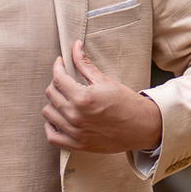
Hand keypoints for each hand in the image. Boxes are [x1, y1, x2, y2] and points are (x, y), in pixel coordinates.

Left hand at [42, 41, 161, 153]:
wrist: (142, 127)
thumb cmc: (126, 103)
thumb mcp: (105, 81)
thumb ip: (85, 64)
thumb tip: (75, 46)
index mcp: (83, 98)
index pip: (58, 79)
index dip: (57, 67)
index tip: (60, 63)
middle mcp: (76, 116)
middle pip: (51, 94)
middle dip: (56, 83)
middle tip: (65, 80)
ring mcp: (75, 132)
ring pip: (48, 113)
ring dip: (53, 103)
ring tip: (63, 98)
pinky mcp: (78, 144)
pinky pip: (52, 137)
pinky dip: (50, 127)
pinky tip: (57, 119)